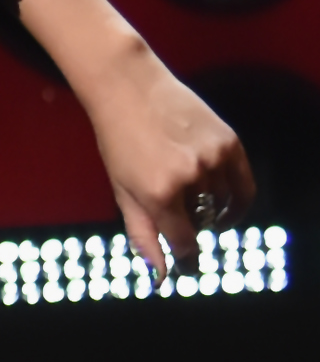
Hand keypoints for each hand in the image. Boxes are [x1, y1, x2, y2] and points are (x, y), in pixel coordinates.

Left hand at [18, 0, 254, 276]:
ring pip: (224, 203)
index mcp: (157, 193)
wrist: (129, 89)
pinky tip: (220, 195)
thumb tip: (162, 273)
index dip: (185, 254)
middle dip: (192, 222)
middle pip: (204, 221)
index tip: (185, 259)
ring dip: (212, 206)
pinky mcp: (230, 142)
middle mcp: (190, 177)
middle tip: (177, 208)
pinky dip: (235, 195)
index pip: (185, 242)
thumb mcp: (122, 190)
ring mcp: (213, 158)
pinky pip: (243, 183)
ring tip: (190, 191)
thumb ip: (143, 234)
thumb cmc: (118, 140)